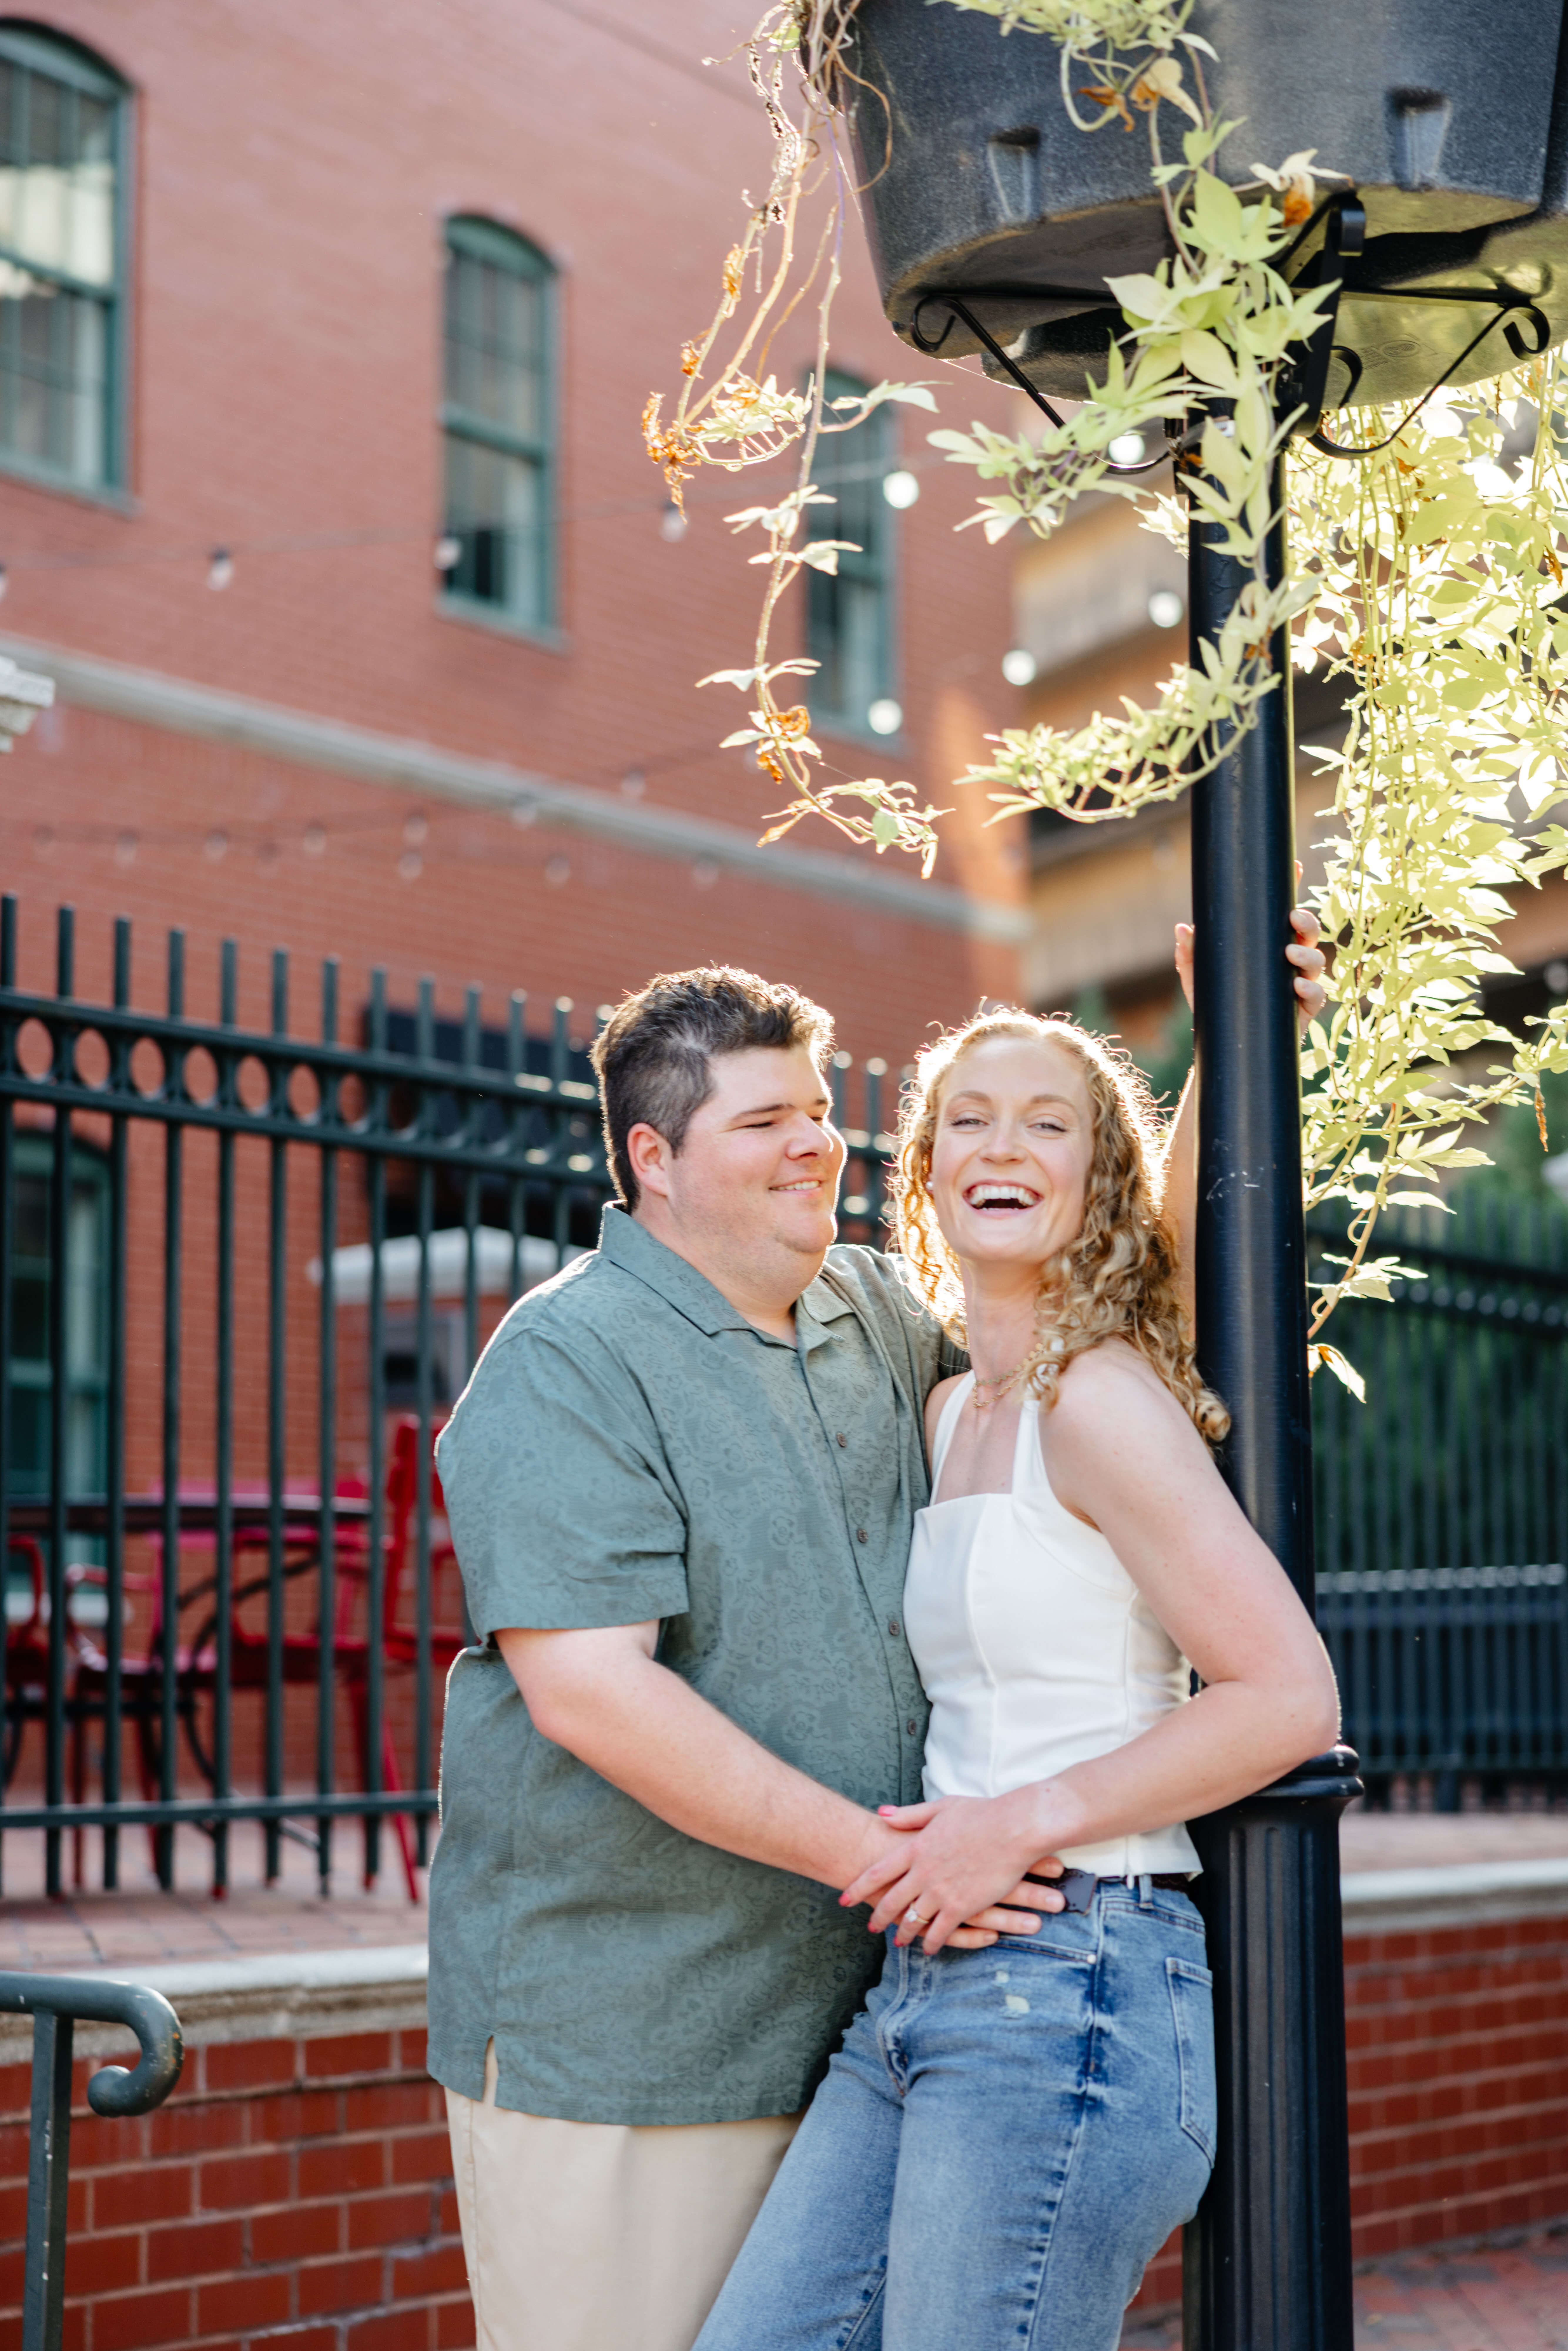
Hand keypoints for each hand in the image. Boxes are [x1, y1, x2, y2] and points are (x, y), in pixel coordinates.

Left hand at [839, 1794, 1068, 1955]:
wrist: (1015, 1828)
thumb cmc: (982, 1813)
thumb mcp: (941, 1807)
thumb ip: (909, 1815)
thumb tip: (880, 1814)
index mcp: (916, 1847)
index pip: (878, 1872)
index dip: (859, 1887)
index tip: (845, 1898)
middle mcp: (923, 1872)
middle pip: (891, 1900)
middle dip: (878, 1916)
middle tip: (870, 1926)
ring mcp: (940, 1891)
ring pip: (913, 1920)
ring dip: (903, 1933)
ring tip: (898, 1942)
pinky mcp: (961, 1906)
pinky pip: (940, 1931)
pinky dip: (933, 1942)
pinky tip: (930, 1949)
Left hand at [1174, 900, 1326, 1030]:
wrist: (1226, 1044)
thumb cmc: (1217, 1003)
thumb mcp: (1198, 977)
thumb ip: (1190, 954)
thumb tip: (1183, 928)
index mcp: (1269, 945)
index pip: (1283, 914)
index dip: (1294, 888)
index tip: (1298, 866)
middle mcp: (1289, 960)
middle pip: (1308, 933)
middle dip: (1307, 922)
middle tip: (1293, 917)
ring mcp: (1300, 983)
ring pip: (1316, 961)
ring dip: (1308, 955)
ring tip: (1291, 953)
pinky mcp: (1304, 1009)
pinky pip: (1318, 996)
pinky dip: (1312, 989)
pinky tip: (1298, 986)